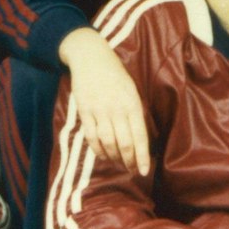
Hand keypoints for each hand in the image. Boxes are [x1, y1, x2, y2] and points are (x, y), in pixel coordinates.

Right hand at [59, 28, 151, 175]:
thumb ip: (134, 111)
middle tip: (131, 170)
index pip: (139, 136)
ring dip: (114, 158)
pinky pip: (91, 137)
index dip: (142, 156)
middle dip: (129, 161)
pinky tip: (103, 155)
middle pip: (124, 143)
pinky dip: (98, 150)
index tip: (144, 171)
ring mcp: (99, 110)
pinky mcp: (84, 111)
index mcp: (132, 102)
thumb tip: (138, 138)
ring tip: (118, 163)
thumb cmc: (114, 73)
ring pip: (108, 143)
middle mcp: (116, 108)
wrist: (90, 57)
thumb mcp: (131, 89)